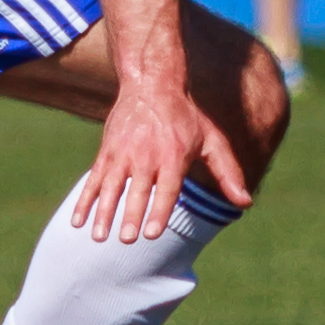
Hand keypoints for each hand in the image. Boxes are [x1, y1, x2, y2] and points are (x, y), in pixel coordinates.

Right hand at [71, 77, 249, 244]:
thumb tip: (246, 203)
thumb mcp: (212, 141)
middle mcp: (146, 155)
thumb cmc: (186, 118)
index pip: (166, 189)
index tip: (151, 233)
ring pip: (110, 187)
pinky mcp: (106, 152)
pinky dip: (85, 201)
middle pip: (137, 191)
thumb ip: (228, 173)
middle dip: (131, 215)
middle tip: (126, 239)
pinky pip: (94, 180)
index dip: (158, 211)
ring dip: (103, 212)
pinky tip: (78, 222)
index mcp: (173, 156)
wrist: (152, 84)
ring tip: (98, 237)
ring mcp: (123, 154)